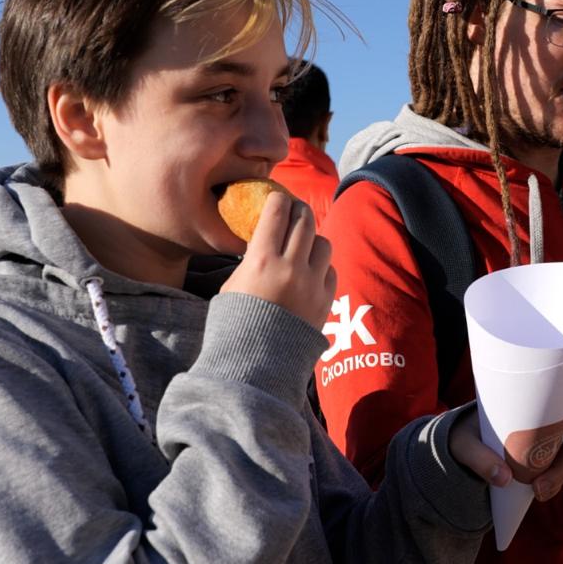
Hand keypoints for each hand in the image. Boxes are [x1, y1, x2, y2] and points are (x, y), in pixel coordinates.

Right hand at [221, 193, 335, 328]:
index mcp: (261, 260)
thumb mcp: (231, 286)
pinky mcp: (326, 301)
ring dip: (312, 239)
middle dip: (299, 210)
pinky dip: (321, 266)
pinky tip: (310, 271)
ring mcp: (312, 285)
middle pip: (305, 221)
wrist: (254, 365)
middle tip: (295, 210)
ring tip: (303, 243)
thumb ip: (250, 260)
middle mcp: (291, 268)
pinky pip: (331, 270)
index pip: (277, 213)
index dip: (278, 200)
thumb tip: (264, 240)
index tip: (277, 198)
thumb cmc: (233, 324)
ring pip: (323, 243)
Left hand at [448, 410, 562, 501]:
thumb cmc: (460, 435)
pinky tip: (538, 493)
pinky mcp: (532, 465)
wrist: (456, 451)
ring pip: (560, 462)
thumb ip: (478, 458)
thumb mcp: (462, 443)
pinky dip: (549, 486)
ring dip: (555, 480)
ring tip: (538, 492)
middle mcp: (537, 428)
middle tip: (542, 486)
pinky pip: (550, 475)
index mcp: (525, 410)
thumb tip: (503, 478)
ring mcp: (537, 448)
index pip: (562, 409)